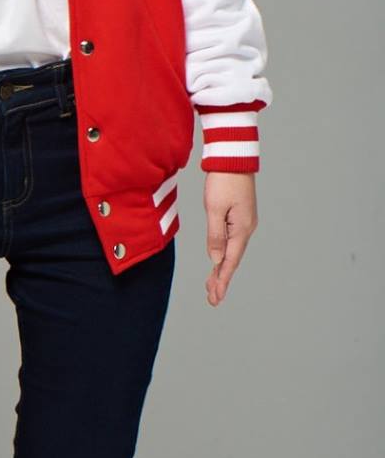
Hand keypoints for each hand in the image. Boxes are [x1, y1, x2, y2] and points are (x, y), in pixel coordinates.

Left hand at [204, 171, 257, 307]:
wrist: (233, 158)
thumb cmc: (223, 181)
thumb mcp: (214, 208)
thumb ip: (215, 235)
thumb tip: (216, 259)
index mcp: (242, 229)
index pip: (230, 261)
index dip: (222, 280)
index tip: (215, 297)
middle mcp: (246, 229)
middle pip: (232, 260)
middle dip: (221, 280)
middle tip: (212, 299)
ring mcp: (244, 223)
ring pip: (232, 252)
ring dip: (221, 269)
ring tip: (211, 287)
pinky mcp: (240, 217)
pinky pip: (231, 241)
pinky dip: (224, 254)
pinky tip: (218, 262)